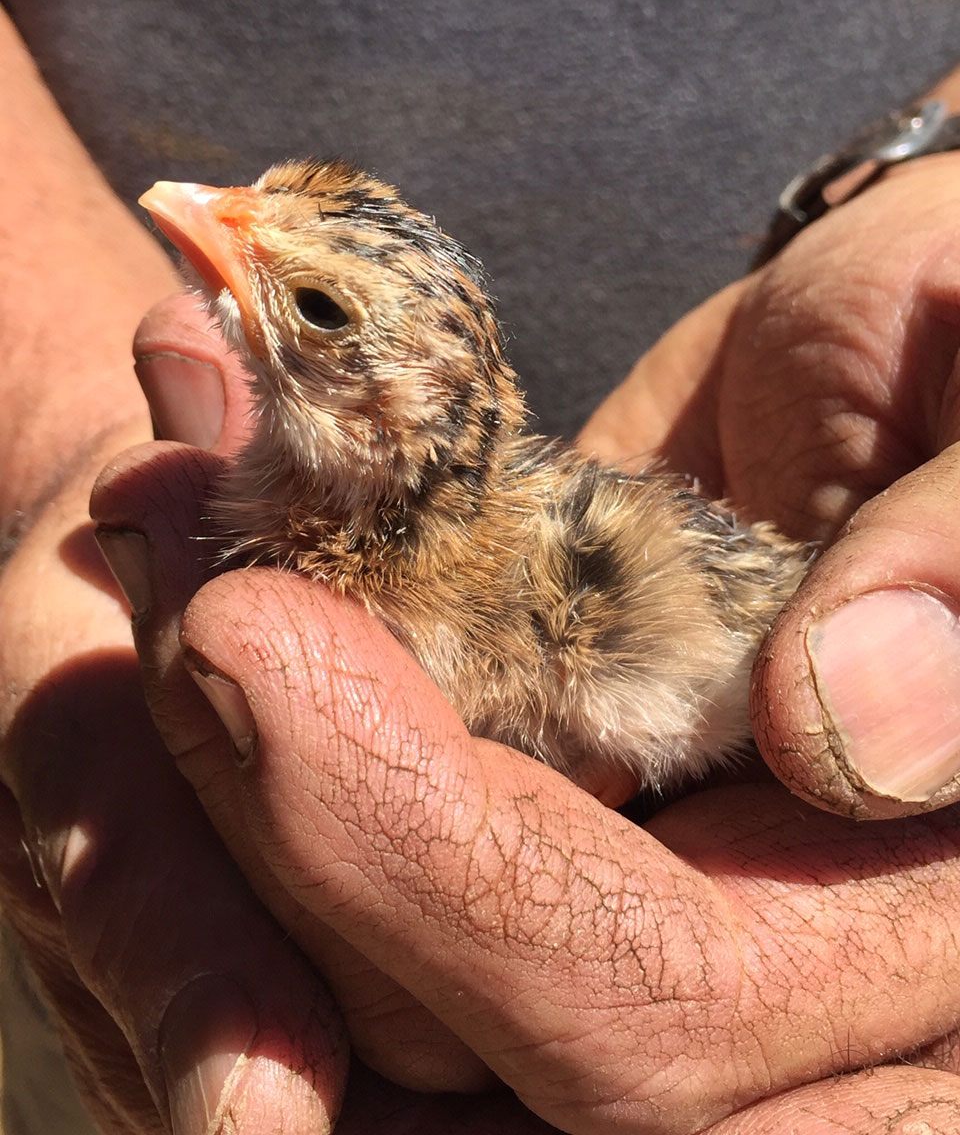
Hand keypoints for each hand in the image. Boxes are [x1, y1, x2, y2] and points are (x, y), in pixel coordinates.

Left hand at [91, 237, 959, 1133]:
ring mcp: (645, 885)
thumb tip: (840, 728)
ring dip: (235, 801)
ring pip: (386, 983)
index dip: (432, 864)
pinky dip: (264, 772)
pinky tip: (210, 631)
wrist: (905, 338)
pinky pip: (372, 865)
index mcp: (927, 897)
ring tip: (172, 593)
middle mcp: (787, 951)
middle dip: (286, 838)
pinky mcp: (549, 804)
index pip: (663, 1005)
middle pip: (477, 1043)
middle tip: (179, 605)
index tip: (251, 644)